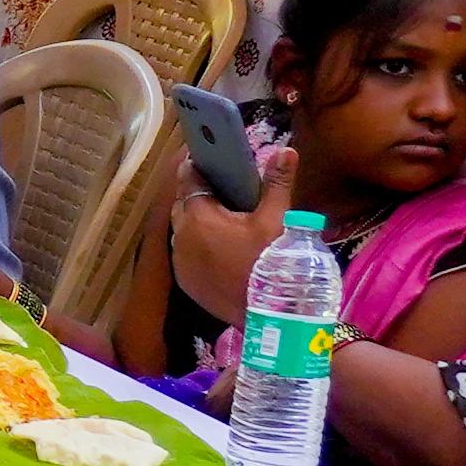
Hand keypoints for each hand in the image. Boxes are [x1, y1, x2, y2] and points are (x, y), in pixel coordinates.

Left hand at [166, 166, 291, 324]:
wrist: (269, 315)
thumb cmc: (272, 262)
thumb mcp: (277, 219)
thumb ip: (277, 183)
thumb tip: (285, 150)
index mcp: (198, 216)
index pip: (188, 179)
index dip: (197, 167)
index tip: (207, 159)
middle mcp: (181, 236)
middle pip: (183, 204)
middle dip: (197, 194)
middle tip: (222, 189)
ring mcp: (180, 262)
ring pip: (182, 230)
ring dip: (196, 222)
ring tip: (222, 218)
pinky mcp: (185, 282)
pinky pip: (185, 254)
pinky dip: (197, 246)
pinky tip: (218, 246)